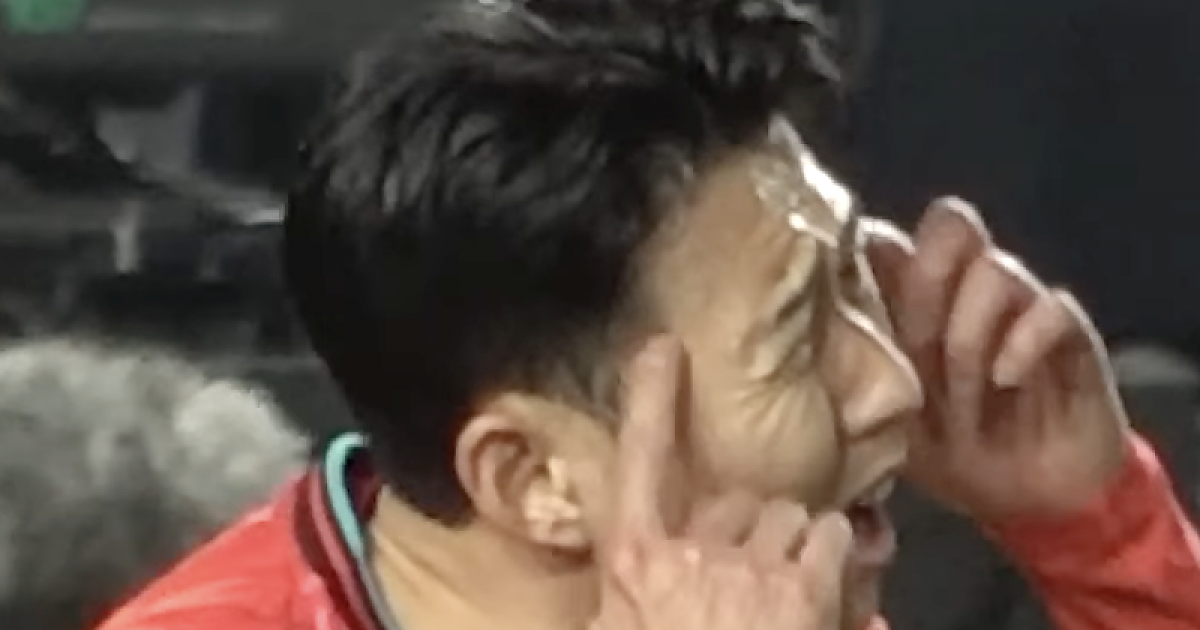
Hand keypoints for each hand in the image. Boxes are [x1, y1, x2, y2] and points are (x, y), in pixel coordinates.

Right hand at [592, 337, 854, 629]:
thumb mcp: (619, 627)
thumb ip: (630, 598)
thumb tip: (634, 582)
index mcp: (634, 566)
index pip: (637, 463)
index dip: (649, 401)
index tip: (661, 348)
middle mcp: (690, 552)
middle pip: (736, 499)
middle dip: (752, 531)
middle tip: (757, 577)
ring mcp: (747, 568)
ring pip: (789, 515)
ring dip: (795, 544)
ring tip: (792, 589)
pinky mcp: (801, 588)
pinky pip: (830, 536)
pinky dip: (838, 556)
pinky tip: (831, 589)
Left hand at [866, 199, 1129, 519]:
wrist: (1032, 498)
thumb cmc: (949, 451)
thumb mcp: (888, 421)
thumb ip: (855, 376)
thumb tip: (808, 349)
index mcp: (915, 299)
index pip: (890, 238)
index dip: (870, 253)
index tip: (851, 299)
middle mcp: (967, 287)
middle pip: (950, 224)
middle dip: (925, 278)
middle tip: (914, 346)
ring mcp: (1021, 304)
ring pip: (995, 268)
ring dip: (969, 333)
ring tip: (961, 395)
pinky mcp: (1069, 332)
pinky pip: (1051, 308)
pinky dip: (1023, 342)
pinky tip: (1005, 380)